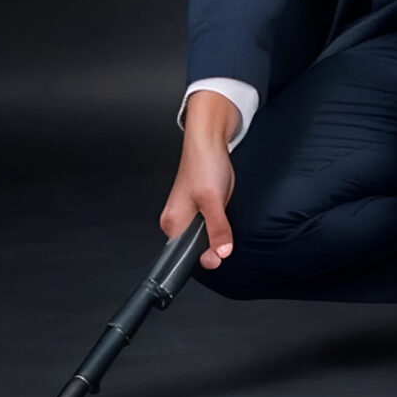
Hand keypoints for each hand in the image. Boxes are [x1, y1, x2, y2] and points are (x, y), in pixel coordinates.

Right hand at [160, 118, 236, 269]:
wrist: (209, 140)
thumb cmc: (204, 164)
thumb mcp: (214, 201)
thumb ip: (217, 230)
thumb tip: (221, 253)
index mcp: (173, 223)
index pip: (186, 256)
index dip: (205, 257)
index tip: (220, 252)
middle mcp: (176, 220)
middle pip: (196, 248)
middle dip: (213, 241)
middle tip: (222, 222)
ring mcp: (186, 213)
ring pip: (204, 236)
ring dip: (217, 229)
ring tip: (220, 209)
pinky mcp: (196, 206)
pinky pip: (208, 223)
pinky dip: (217, 220)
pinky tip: (221, 207)